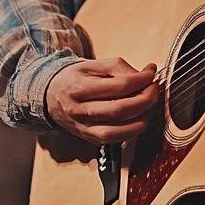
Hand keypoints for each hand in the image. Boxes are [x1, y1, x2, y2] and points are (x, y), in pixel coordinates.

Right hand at [45, 57, 160, 143]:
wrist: (49, 95)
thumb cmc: (74, 77)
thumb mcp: (92, 64)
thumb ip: (119, 67)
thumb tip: (146, 73)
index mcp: (79, 86)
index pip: (118, 86)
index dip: (141, 80)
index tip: (151, 73)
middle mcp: (79, 109)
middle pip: (120, 109)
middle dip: (145, 100)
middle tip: (155, 90)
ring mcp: (83, 127)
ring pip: (117, 130)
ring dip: (141, 119)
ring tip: (149, 107)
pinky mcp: (88, 137)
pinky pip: (113, 140)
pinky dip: (131, 133)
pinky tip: (139, 121)